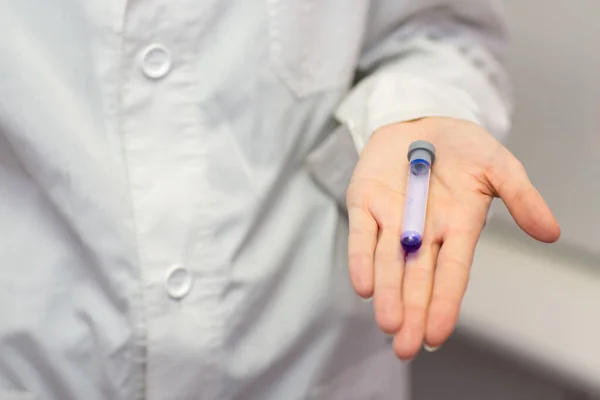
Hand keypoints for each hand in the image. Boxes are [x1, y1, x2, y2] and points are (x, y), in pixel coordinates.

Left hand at [346, 117, 559, 359]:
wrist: (423, 119)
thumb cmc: (464, 147)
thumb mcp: (499, 166)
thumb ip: (522, 197)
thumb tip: (551, 233)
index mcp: (457, 228)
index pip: (451, 273)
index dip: (444, 303)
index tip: (437, 335)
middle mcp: (422, 232)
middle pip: (417, 278)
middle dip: (412, 312)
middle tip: (406, 347)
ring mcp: (391, 219)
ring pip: (387, 262)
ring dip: (388, 293)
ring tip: (388, 324)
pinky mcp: (364, 202)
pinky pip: (361, 234)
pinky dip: (361, 258)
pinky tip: (364, 286)